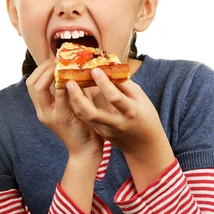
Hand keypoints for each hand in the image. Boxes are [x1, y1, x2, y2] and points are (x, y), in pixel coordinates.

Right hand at [26, 60, 103, 161]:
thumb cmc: (82, 126)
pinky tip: (74, 77)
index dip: (41, 69)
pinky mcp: (61, 118)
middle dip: (44, 68)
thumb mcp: (71, 106)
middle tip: (58, 62)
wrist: (85, 151)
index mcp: (42, 108)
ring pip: (39, 88)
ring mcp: (49, 115)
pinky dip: (65, 83)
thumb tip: (75, 68)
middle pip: (31, 83)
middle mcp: (41, 111)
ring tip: (63, 67)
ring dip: (50, 73)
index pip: (32, 83)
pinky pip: (59, 95)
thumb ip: (69, 90)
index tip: (54, 61)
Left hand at [66, 68, 173, 188]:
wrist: (144, 145)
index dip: (104, 83)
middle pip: (92, 113)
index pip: (115, 98)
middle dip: (78, 97)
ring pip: (85, 117)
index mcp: (131, 112)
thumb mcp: (141, 98)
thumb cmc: (145, 115)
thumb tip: (108, 68)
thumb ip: (125, 85)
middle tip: (70, 82)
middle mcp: (117, 123)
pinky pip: (86, 118)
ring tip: (68, 84)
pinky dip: (78, 105)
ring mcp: (106, 130)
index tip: (94, 70)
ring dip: (74, 100)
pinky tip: (73, 93)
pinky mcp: (100, 132)